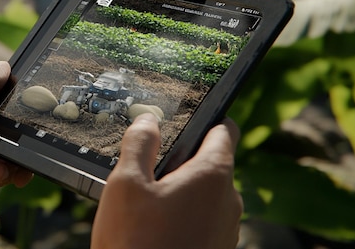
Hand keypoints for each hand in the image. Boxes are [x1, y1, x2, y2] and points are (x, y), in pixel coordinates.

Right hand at [91, 114, 242, 248]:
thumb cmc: (136, 243)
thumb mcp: (126, 183)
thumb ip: (139, 143)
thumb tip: (149, 121)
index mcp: (213, 175)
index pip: (225, 130)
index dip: (207, 119)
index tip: (185, 119)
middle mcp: (229, 200)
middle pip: (212, 162)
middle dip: (183, 160)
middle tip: (148, 166)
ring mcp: (226, 229)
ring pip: (206, 193)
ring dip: (182, 190)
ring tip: (146, 201)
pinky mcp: (217, 248)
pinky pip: (204, 219)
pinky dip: (184, 214)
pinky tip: (154, 226)